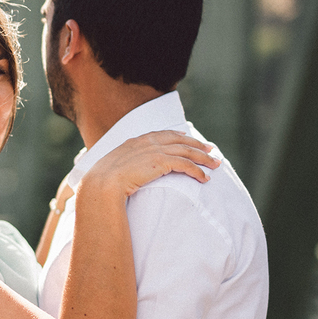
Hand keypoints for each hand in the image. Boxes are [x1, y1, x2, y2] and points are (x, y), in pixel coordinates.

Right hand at [81, 131, 217, 201]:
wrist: (102, 184)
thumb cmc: (102, 181)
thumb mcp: (110, 168)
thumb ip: (120, 166)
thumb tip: (118, 174)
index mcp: (135, 142)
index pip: (161, 134)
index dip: (177, 135)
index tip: (187, 137)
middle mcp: (147, 143)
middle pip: (179, 140)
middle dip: (197, 145)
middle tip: (210, 149)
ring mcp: (154, 151)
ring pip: (187, 152)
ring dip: (203, 158)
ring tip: (215, 164)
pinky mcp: (161, 162)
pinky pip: (186, 165)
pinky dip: (198, 171)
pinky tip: (205, 178)